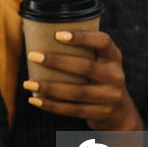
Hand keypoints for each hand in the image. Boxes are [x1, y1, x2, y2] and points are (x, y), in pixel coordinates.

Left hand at [24, 30, 142, 131]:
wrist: (119, 110)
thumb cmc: (96, 76)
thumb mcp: (97, 61)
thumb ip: (77, 50)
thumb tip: (34, 33)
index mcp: (113, 56)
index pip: (103, 42)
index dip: (82, 37)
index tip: (57, 35)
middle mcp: (115, 75)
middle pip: (85, 67)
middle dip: (56, 61)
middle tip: (33, 56)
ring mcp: (110, 96)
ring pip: (76, 92)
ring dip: (49, 88)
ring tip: (28, 83)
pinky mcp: (100, 113)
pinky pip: (73, 110)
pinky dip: (52, 105)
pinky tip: (35, 100)